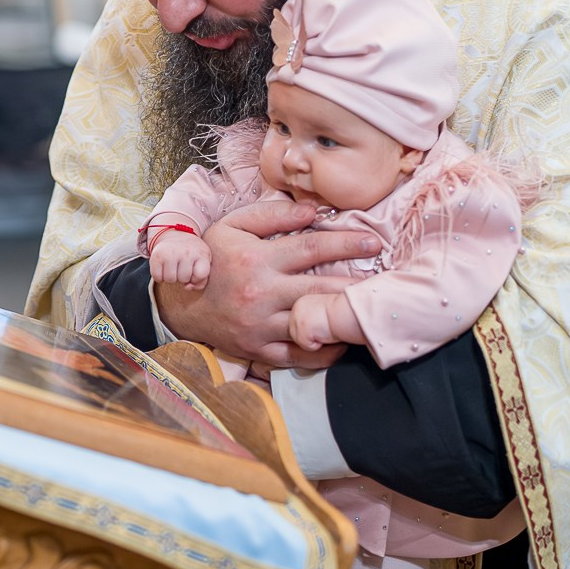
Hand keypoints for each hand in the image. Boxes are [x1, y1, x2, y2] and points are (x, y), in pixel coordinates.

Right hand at [149, 231, 211, 288]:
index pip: (200, 275)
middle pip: (184, 279)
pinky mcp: (157, 255)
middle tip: (182, 268)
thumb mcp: (203, 263)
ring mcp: (170, 252)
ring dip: (171, 278)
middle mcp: (186, 251)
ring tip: (174, 268)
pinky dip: (160, 277)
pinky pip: (157, 277)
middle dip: (183, 278)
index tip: (195, 272)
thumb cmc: (193, 254)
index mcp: (201, 253)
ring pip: (170, 279)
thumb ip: (201, 281)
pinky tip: (164, 269)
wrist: (177, 234)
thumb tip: (187, 287)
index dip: (197, 279)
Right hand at [155, 198, 375, 369]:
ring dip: (346, 318)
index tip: (375, 242)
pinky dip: (327, 351)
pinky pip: (302, 356)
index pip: (311, 248)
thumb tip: (312, 212)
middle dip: (358, 283)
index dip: (347, 244)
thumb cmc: (212, 260)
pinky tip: (345, 340)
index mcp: (256, 259)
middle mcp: (261, 293)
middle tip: (388, 279)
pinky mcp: (261, 351)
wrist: (180, 305)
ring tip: (372, 310)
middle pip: (320, 289)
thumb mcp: (232, 227)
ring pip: (314, 324)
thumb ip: (271, 216)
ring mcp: (261, 326)